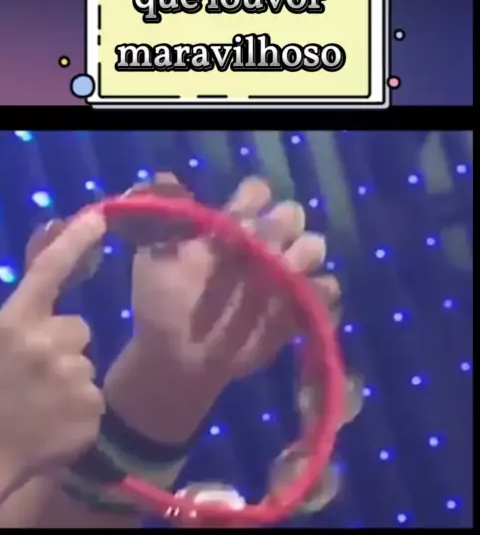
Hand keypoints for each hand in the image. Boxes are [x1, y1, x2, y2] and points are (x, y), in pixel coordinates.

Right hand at [0, 212, 105, 501]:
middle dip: (61, 345)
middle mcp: (47, 344)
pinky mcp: (91, 411)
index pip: (49, 270)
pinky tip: (51, 428)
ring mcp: (72, 378)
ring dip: (68, 381)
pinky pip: (92, 402)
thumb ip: (18, 316)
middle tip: (33, 375)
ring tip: (37, 407)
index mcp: (13, 324)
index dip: (75, 241)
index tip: (100, 216)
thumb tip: (40, 285)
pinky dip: (77, 415)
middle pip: (77, 328)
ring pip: (84, 367)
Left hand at [130, 174, 339, 380]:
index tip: (235, 221)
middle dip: (279, 229)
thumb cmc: (162, 301)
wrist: (176, 355)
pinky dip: (317, 298)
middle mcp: (264, 241)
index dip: (252, 201)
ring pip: (313, 247)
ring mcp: (286, 273)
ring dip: (299, 260)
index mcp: (232, 223)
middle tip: (256, 254)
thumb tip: (166, 179)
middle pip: (291, 214)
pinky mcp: (301, 307)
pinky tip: (291, 311)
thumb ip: (163, 218)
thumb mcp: (152, 256)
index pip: (257, 192)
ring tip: (274, 282)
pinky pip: (328, 291)